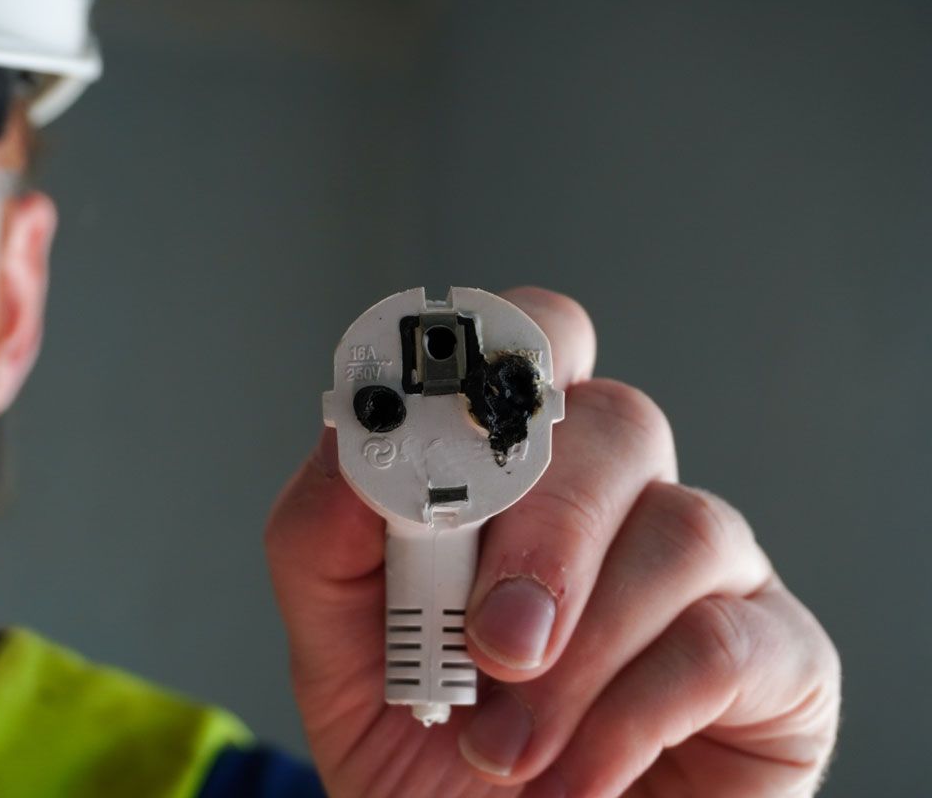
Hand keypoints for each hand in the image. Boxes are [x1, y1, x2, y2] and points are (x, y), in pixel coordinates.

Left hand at [265, 287, 839, 796]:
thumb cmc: (425, 754)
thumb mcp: (337, 651)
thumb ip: (325, 541)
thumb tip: (349, 438)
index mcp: (518, 477)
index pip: (533, 348)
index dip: (495, 362)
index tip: (433, 435)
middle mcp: (619, 501)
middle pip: (618, 422)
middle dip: (545, 530)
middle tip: (492, 640)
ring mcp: (708, 570)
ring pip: (681, 528)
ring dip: (579, 652)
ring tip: (506, 750)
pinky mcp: (777, 655)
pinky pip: (727, 640)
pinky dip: (633, 714)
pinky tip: (580, 774)